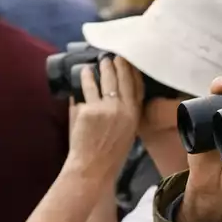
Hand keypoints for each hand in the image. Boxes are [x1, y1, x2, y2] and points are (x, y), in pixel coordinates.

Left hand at [65, 56, 142, 177]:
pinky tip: (84, 72)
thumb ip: (125, 113)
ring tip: (102, 60)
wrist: (93, 166)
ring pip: (106, 81)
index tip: (132, 63)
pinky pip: (87, 90)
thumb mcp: (128, 132)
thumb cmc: (110, 153)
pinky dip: (86, 79)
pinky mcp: (89, 110)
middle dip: (120, 65)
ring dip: (104, 68)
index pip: (137, 88)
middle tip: (117, 55)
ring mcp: (106, 108)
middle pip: (123, 81)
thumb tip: (117, 96)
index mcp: (134, 115)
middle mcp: (123, 109)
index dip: (134, 73)